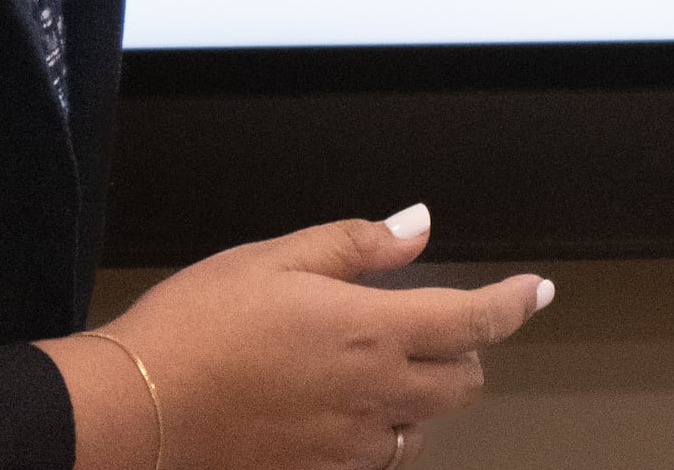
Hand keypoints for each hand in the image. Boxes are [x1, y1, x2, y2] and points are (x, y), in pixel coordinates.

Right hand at [67, 207, 551, 469]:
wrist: (137, 412)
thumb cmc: (197, 327)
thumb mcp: (276, 259)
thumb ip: (358, 245)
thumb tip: (418, 225)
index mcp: (371, 333)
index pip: (475, 322)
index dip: (514, 304)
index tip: (536, 291)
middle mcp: (373, 397)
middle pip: (461, 383)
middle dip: (464, 351)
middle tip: (435, 323)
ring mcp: (348, 448)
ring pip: (421, 427)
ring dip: (419, 397)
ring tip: (376, 366)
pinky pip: (376, 460)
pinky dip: (378, 432)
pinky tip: (339, 407)